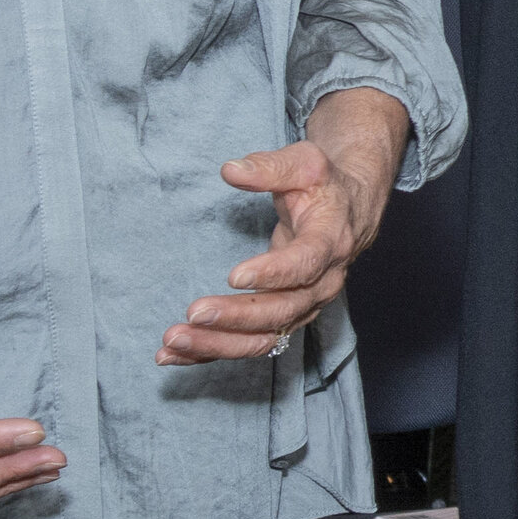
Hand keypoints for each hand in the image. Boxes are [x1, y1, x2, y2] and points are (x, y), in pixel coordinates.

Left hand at [165, 86, 410, 364]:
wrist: (346, 213)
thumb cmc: (322, 186)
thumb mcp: (305, 163)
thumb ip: (270, 168)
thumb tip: (231, 170)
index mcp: (331, 242)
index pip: (306, 264)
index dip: (274, 273)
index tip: (235, 275)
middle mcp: (322, 284)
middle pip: (282, 311)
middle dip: (236, 316)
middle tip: (194, 312)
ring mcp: (303, 306)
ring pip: (264, 337)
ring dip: (218, 343)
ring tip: (173, 339)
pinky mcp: (282, 319)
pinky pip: (248, 344)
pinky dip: (210, 352)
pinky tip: (171, 355)